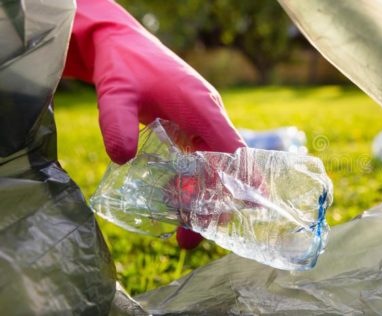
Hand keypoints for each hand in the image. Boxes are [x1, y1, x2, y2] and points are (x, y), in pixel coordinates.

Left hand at [63, 0, 244, 248]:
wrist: (120, 44)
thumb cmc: (124, 64)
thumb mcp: (116, 91)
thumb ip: (117, 122)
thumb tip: (122, 160)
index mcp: (202, 107)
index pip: (232, 147)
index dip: (245, 177)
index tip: (254, 205)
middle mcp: (207, 117)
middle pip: (223, 165)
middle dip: (214, 202)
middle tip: (194, 236)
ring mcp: (198, 123)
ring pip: (210, 167)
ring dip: (199, 198)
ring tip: (181, 234)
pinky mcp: (186, 127)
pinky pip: (196, 161)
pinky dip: (189, 183)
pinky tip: (172, 201)